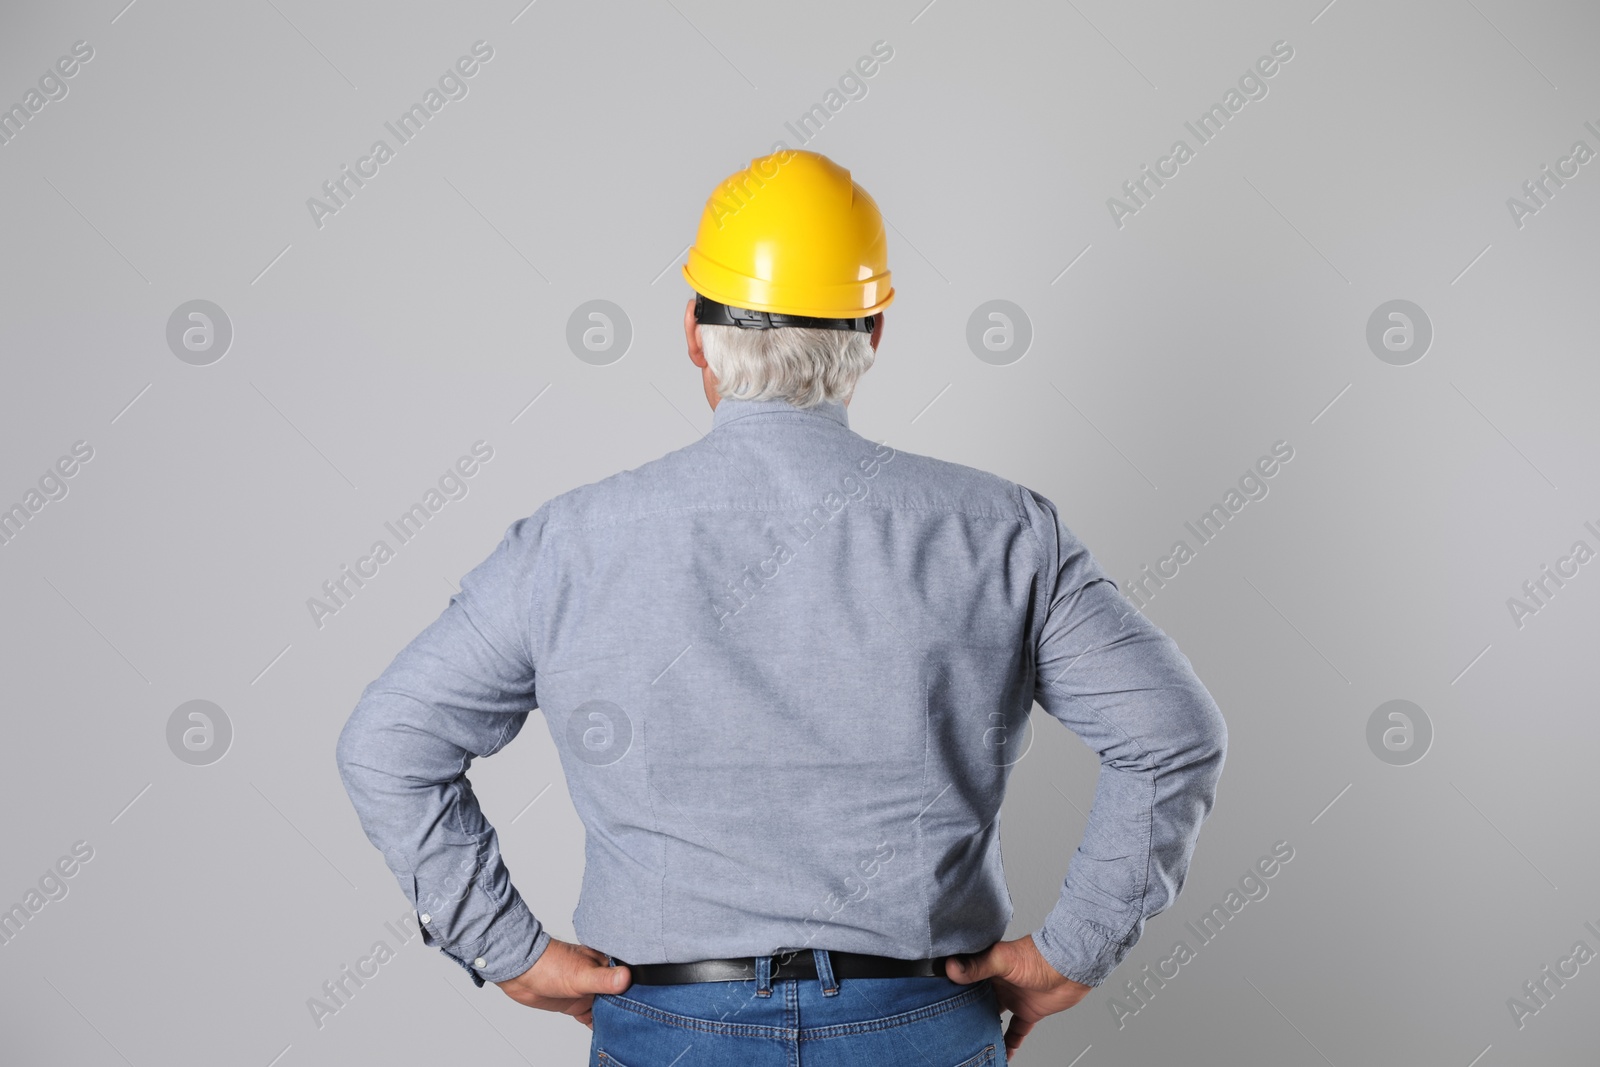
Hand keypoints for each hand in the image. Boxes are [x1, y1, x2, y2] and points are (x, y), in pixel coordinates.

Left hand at [492, 937, 631, 1027]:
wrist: (520, 973)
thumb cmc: (548, 964)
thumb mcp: (580, 974)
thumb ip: (603, 979)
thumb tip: (626, 977)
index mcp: (604, 963)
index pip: (629, 978)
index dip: (640, 989)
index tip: (652, 1002)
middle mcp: (598, 976)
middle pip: (620, 994)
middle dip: (628, 1007)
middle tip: (641, 1021)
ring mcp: (587, 990)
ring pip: (607, 1007)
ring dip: (613, 1016)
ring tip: (627, 1029)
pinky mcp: (576, 1002)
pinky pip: (592, 1016)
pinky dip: (598, 1023)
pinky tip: (606, 1032)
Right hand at [945, 935, 1092, 1060]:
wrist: (1071, 967)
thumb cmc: (1040, 956)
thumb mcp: (1004, 959)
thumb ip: (978, 965)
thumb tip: (951, 967)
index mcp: (989, 967)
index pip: (965, 979)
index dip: (952, 989)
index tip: (938, 1001)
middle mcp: (999, 983)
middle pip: (977, 1000)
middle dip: (966, 1012)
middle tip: (952, 1026)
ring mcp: (1013, 999)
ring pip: (994, 1017)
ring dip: (985, 1027)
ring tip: (972, 1041)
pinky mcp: (1028, 1012)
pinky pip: (1016, 1031)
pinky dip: (1009, 1043)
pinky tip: (1003, 1053)